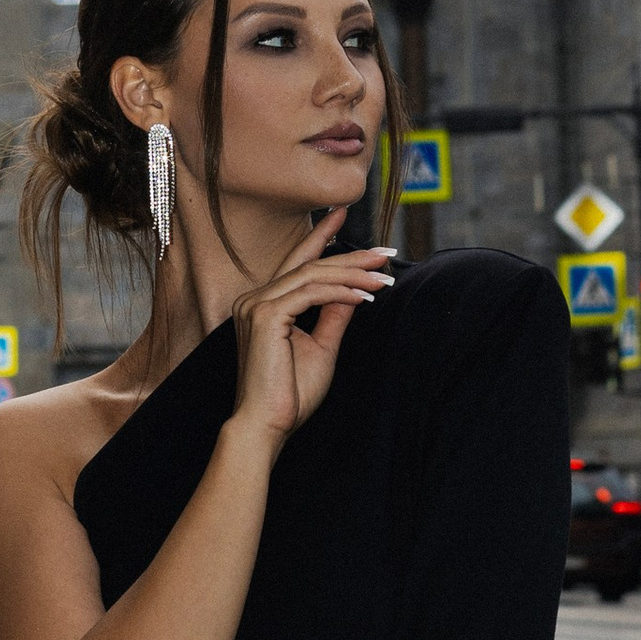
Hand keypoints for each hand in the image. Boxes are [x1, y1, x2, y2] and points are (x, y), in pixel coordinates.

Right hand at [227, 206, 396, 453]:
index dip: (321, 236)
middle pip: (310, 264)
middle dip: (352, 256)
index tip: (343, 213)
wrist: (267, 425)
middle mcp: (255, 298)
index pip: (297, 261)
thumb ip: (333, 316)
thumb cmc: (290, 394)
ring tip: (383, 277)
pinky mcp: (265, 316)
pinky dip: (341, 291)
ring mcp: (256, 305)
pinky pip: (310, 293)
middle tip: (386, 252)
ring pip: (312, 274)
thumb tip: (354, 291)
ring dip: (353, 273)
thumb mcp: (321, 347)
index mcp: (264, 304)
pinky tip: (365, 295)